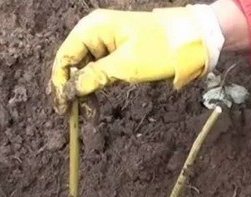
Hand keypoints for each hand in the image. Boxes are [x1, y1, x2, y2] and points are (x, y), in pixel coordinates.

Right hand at [50, 5, 224, 112]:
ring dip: (83, 92)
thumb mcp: (126, 66)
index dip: (60, 81)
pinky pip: (97, 72)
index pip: (65, 56)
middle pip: (71, 63)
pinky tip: (94, 106)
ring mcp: (105, 43)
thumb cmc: (159, 49)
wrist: (190, 42)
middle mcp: (95, 32)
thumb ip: (95, 77)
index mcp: (94, 28)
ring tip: (88, 115)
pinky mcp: (115, 54)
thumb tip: (71, 90)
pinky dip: (95, 88)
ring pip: (83, 70)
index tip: (62, 105)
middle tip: (69, 115)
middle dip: (70, 89)